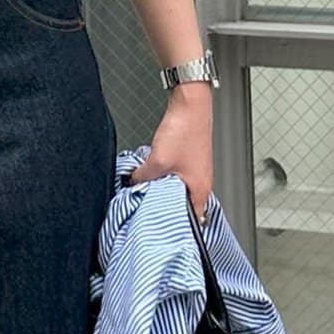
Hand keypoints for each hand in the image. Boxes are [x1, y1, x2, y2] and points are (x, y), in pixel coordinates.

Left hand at [126, 83, 213, 226]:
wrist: (190, 104)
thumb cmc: (186, 130)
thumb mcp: (157, 161)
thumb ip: (142, 178)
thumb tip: (131, 185)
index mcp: (200, 190)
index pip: (191, 221)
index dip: (174, 227)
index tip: (159, 229)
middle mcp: (201, 183)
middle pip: (181, 206)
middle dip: (163, 209)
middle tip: (147, 210)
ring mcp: (195, 172)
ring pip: (175, 191)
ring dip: (161, 191)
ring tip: (147, 191)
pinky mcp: (188, 161)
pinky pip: (174, 177)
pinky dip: (162, 179)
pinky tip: (150, 175)